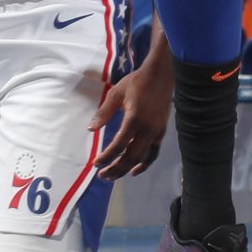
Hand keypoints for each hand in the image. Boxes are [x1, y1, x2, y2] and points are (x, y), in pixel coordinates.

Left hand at [92, 65, 169, 179]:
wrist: (160, 76)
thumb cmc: (136, 82)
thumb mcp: (116, 93)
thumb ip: (104, 112)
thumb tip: (90, 129)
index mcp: (134, 119)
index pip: (119, 145)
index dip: (107, 157)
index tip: (96, 163)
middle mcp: (147, 129)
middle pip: (130, 157)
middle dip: (115, 169)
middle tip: (102, 175)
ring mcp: (156, 133)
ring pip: (141, 158)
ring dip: (126, 169)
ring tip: (113, 175)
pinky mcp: (161, 133)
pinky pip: (153, 154)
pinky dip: (144, 164)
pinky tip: (133, 171)